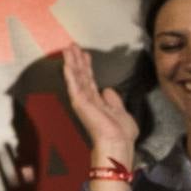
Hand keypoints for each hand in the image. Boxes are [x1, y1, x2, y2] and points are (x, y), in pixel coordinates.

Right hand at [61, 46, 136, 190]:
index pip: (90, 80)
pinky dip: (70, 74)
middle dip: (77, 60)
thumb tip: (108, 90)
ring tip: (68, 48)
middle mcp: (87, 100)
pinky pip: (74, 85)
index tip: (85, 54)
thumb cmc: (121, 134)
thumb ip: (114, 101)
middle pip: (81, 75)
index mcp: (97, 102)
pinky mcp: (80, 103)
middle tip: (72, 45)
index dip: (87, 66)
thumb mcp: (122, 112)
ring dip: (72, 62)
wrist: (118, 144)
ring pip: (76, 77)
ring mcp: (82, 101)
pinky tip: (67, 63)